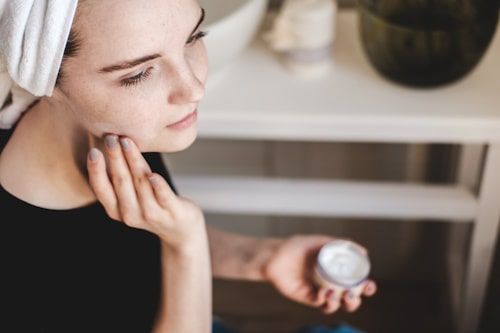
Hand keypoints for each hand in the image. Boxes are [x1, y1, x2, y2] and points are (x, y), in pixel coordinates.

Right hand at [86, 134, 205, 248]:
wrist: (181, 230)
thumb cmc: (152, 205)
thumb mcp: (131, 196)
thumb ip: (120, 178)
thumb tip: (107, 146)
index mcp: (116, 210)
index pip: (101, 190)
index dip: (96, 171)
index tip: (93, 151)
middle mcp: (131, 215)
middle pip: (121, 183)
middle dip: (114, 158)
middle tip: (110, 138)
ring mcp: (152, 215)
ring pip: (141, 184)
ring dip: (133, 161)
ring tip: (127, 142)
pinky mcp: (172, 212)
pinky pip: (163, 197)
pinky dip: (158, 186)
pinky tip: (153, 175)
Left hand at [263, 235, 376, 313]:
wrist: (275, 254)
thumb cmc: (297, 246)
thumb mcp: (320, 242)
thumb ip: (339, 245)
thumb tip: (363, 251)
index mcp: (336, 271)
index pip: (356, 282)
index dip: (366, 287)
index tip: (369, 284)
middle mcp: (330, 283)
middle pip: (349, 299)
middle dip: (355, 300)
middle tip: (352, 293)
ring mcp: (319, 291)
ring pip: (336, 305)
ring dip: (341, 303)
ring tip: (336, 294)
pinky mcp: (307, 297)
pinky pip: (320, 303)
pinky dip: (325, 300)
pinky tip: (324, 292)